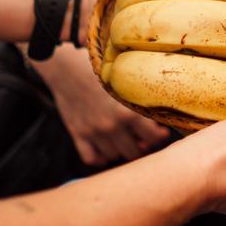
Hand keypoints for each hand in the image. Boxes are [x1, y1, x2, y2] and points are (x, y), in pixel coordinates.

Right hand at [35, 46, 168, 165]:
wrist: (66, 67)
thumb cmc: (99, 69)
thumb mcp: (126, 80)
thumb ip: (141, 98)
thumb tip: (156, 116)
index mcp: (127, 112)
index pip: (152, 138)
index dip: (158, 137)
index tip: (160, 133)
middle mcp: (111, 126)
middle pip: (134, 152)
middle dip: (141, 146)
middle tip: (143, 138)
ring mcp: (93, 132)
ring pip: (114, 155)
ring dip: (121, 150)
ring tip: (125, 139)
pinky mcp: (78, 134)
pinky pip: (91, 158)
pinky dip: (100, 157)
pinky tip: (105, 147)